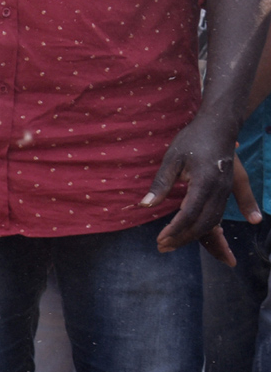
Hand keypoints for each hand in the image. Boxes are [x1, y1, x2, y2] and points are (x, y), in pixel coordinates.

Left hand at [143, 113, 246, 264]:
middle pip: (203, 223)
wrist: (220, 125)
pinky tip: (203, 237)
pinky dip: (206, 228)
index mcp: (205, 180)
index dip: (175, 229)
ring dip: (193, 235)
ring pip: (212, 221)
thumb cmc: (193, 139)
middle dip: (183, 238)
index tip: (160, 239)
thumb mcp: (172, 159)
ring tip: (171, 243)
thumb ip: (160, 184)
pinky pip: (218, 214)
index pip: (189, 213)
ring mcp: (226, 190)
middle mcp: (219, 188)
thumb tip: (144, 205)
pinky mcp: (227, 190)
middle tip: (162, 246)